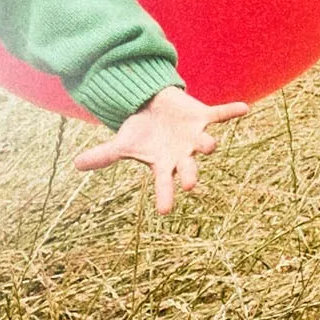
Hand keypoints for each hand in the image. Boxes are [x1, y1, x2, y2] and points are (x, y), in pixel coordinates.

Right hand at [73, 85, 248, 212]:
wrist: (155, 108)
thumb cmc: (142, 132)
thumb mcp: (122, 143)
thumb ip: (103, 156)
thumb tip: (74, 165)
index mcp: (164, 163)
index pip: (163, 184)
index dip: (165, 196)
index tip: (165, 211)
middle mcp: (183, 154)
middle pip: (187, 167)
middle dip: (189, 174)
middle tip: (190, 184)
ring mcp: (195, 136)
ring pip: (204, 142)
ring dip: (206, 144)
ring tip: (209, 145)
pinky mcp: (203, 117)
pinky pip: (220, 114)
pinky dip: (231, 111)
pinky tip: (244, 109)